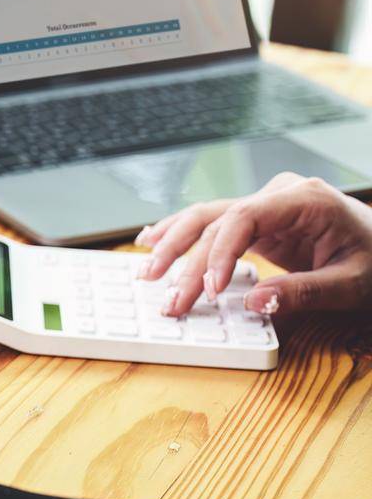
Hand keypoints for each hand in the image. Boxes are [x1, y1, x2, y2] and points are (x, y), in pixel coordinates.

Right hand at [137, 173, 371, 317]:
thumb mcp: (352, 283)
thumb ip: (305, 292)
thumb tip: (255, 302)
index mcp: (304, 199)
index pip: (244, 218)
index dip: (219, 253)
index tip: (208, 289)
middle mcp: (278, 195)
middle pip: (217, 220)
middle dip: (186, 260)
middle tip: (168, 296)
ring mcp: (266, 205)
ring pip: (206, 218)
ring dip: (173, 245)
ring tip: (147, 271)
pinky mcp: (259, 221)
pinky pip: (214, 224)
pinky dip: (182, 234)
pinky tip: (152, 238)